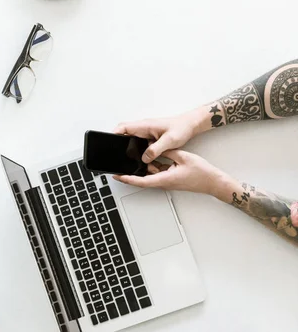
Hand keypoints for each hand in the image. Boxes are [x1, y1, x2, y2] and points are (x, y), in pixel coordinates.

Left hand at [113, 150, 228, 196]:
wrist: (213, 182)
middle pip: (142, 179)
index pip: (141, 181)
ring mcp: (167, 181)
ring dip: (143, 168)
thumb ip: (167, 152)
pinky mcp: (170, 179)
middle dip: (129, 174)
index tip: (117, 176)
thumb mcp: (183, 157)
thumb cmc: (202, 173)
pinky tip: (152, 158)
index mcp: (165, 179)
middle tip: (117, 169)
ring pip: (150, 175)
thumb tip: (156, 149)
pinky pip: (157, 173)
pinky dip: (152, 167)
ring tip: (133, 159)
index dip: (128, 179)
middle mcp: (163, 182)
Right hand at [114, 108, 207, 162]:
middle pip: (124, 134)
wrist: (190, 125)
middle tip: (117, 153)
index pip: (123, 127)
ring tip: (129, 157)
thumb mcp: (169, 140)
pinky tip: (142, 158)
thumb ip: (156, 149)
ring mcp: (146, 132)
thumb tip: (144, 158)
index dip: (114, 133)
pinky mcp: (150, 137)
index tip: (109, 140)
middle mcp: (144, 128)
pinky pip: (139, 143)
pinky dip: (138, 150)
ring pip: (131, 140)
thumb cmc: (181, 128)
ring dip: (129, 148)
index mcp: (145, 125)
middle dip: (119, 143)